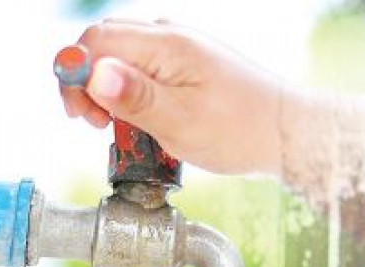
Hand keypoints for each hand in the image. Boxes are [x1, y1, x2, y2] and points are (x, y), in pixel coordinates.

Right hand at [57, 19, 286, 174]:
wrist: (288, 133)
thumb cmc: (241, 130)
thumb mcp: (180, 121)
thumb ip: (134, 98)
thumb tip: (93, 75)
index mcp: (167, 44)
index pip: (95, 42)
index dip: (76, 76)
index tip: (82, 115)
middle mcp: (173, 36)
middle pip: (105, 43)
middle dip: (89, 81)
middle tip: (97, 122)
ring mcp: (183, 48)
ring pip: (124, 56)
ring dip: (111, 88)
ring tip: (122, 124)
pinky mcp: (190, 64)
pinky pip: (146, 67)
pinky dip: (134, 90)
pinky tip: (144, 117)